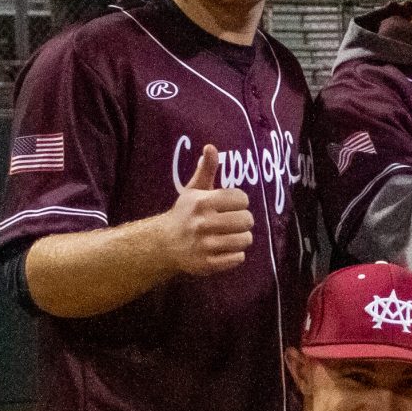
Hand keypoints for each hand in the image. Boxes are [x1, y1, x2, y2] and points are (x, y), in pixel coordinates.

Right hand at [154, 144, 253, 277]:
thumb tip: (211, 147)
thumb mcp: (194, 189)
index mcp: (202, 202)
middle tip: (232, 222)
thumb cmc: (185, 213)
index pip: (242, 199)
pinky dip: (235, 255)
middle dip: (243, 221)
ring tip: (228, 236)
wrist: (164, 243)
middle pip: (247, 220)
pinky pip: (238, 258)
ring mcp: (205, 245)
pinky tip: (222, 249)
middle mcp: (203, 223)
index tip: (229, 205)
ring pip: (246, 240)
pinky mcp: (207, 263)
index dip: (239, 202)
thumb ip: (206, 169)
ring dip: (241, 238)